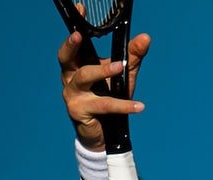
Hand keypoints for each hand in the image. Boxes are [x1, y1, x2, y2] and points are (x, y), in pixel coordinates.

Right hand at [57, 32, 150, 150]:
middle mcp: (70, 77)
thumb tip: (145, 37)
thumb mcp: (124, 77)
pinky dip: (123, 105)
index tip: (80, 10)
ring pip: (84, 77)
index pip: (75, 44)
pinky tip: (139, 106)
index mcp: (77, 66)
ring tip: (120, 67)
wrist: (106, 134)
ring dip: (102, 71)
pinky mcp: (79, 111)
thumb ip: (132, 57)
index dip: (75, 29)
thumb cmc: (110, 100)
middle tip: (80, 35)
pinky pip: (103, 105)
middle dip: (72, 45)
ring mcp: (72, 94)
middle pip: (66, 57)